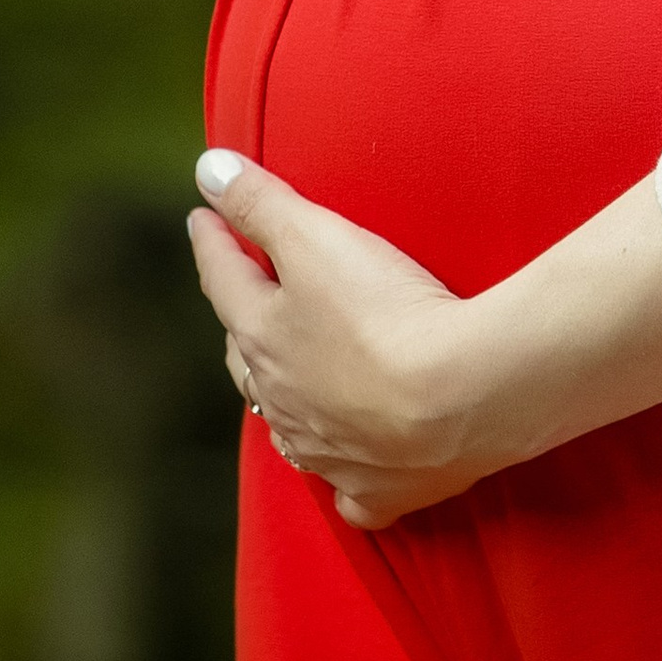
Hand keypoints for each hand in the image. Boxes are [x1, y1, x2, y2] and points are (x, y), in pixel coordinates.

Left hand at [188, 146, 661, 526]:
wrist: (458, 398)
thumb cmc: (385, 312)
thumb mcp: (318, 238)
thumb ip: (262, 203)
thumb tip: (206, 169)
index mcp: (263, 338)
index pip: (225, 281)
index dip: (214, 243)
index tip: (203, 219)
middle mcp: (283, 403)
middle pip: (250, 360)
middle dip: (245, 326)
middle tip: (248, 301)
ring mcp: (327, 453)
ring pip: (291, 426)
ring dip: (288, 401)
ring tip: (293, 383)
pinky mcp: (377, 491)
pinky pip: (350, 491)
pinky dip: (346, 476)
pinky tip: (350, 472)